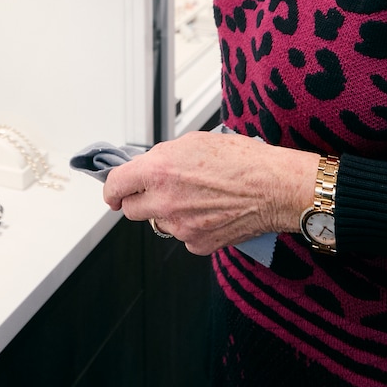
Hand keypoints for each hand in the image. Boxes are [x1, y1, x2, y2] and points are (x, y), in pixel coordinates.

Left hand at [101, 132, 320, 255]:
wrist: (274, 187)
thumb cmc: (242, 160)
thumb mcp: (194, 142)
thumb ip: (163, 157)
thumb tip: (150, 167)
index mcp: (158, 170)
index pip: (115, 185)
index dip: (112, 190)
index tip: (113, 194)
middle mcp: (164, 201)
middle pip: (132, 209)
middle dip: (140, 200)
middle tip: (158, 192)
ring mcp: (179, 226)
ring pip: (160, 223)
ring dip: (169, 213)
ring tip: (197, 198)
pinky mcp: (196, 243)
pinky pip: (183, 236)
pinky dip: (191, 227)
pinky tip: (210, 212)